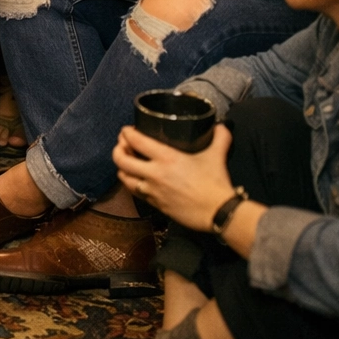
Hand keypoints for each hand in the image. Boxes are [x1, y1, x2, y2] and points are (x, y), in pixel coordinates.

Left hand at [113, 124, 236, 232]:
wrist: (220, 214)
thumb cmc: (215, 183)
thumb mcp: (216, 155)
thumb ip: (219, 137)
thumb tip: (221, 125)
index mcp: (166, 158)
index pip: (135, 140)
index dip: (126, 133)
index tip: (127, 130)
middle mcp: (154, 173)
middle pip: (121, 160)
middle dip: (117, 149)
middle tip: (122, 145)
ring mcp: (152, 191)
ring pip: (124, 178)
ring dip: (121, 168)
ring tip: (125, 162)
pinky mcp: (155, 205)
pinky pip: (135, 192)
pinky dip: (131, 183)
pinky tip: (135, 180)